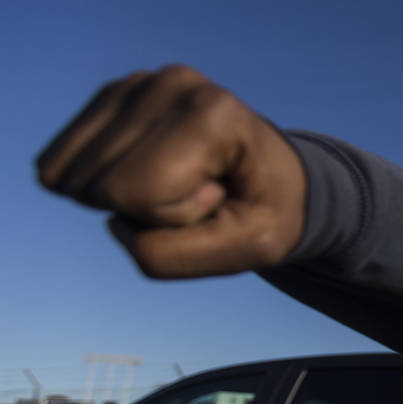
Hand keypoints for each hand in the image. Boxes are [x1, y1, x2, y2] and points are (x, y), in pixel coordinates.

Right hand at [36, 65, 305, 278]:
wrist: (274, 174)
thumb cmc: (268, 211)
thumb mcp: (249, 251)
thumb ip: (171, 256)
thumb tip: (111, 223)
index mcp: (212, 115)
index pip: (133, 192)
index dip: (173, 217)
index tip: (220, 197)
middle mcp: (169, 84)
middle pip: (98, 186)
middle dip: (147, 210)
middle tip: (201, 192)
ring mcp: (135, 83)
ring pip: (74, 176)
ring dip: (127, 197)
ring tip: (183, 181)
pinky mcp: (112, 95)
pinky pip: (64, 164)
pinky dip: (107, 183)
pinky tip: (156, 170)